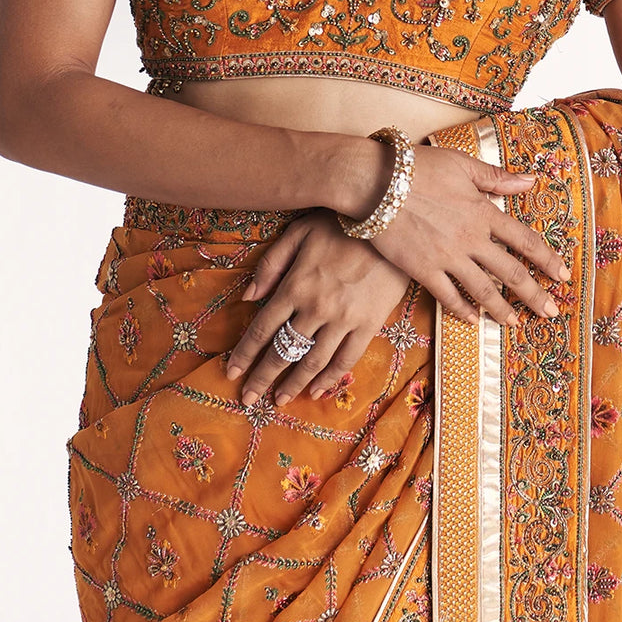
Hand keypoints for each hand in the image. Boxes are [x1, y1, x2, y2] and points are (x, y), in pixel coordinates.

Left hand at [225, 210, 412, 406]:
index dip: (244, 354)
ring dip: (294, 384)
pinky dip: (330, 378)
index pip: (262, 329)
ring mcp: (344, 319)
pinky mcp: (369, 324)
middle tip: (249, 398)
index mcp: (295, 285)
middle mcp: (316, 307)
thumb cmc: (340, 224)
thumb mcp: (298, 232)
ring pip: (313, 361)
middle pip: (283, 351)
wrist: (389, 221)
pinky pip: (347, 359)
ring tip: (280, 400)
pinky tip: (316, 390)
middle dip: (262, 377)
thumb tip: (247, 296)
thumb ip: (271, 264)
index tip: (232, 372)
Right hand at [367, 142, 570, 322]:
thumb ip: (496, 177)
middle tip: (550, 311)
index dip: (547, 259)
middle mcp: (471, 238)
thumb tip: (530, 181)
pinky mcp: (423, 269)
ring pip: (482, 290)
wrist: (376, 182)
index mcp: (483, 212)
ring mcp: (447, 257)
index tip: (563, 274)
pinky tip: (473, 320)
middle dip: (534, 294)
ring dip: (502, 309)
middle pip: (510, 272)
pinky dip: (462, 310)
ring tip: (516, 322)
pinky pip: (447, 296)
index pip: (525, 240)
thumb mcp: (462, 164)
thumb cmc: (418, 167)